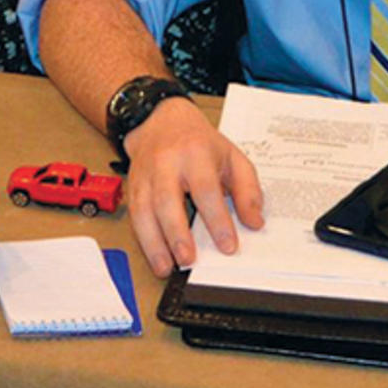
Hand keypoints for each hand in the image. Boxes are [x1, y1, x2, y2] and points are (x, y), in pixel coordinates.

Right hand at [120, 99, 264, 275]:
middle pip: (168, 200)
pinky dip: (143, 240)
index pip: (206, 189)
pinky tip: (156, 257)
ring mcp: (146, 175)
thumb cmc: (199, 143)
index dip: (217, 220)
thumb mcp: (232, 157)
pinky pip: (135, 215)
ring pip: (145, 211)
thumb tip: (254, 222)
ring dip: (154, 243)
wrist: (160, 120)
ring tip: (167, 267)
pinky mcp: (134, 186)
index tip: (228, 245)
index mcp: (196, 153)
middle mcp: (167, 163)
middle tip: (189, 260)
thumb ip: (247, 189)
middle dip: (177, 234)